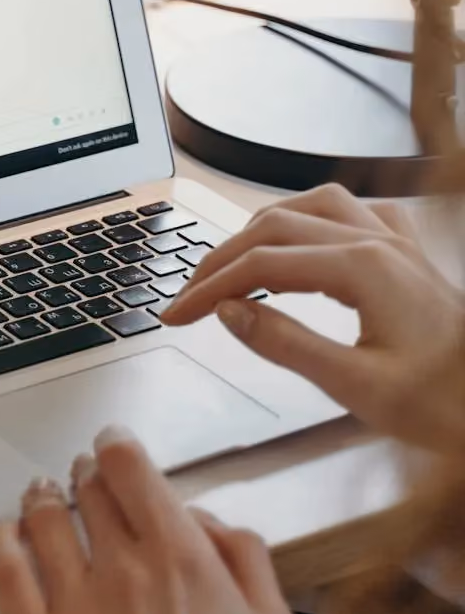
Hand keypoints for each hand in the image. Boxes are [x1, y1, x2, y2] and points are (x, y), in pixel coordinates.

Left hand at [0, 429, 297, 613]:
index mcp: (180, 556)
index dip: (117, 446)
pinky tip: (6, 534)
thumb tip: (202, 517)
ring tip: (43, 494)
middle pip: (87, 488)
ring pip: (43, 520)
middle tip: (85, 477)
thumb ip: (244, 554)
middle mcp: (122, 568)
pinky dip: (2, 540)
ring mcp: (73, 607)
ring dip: (42, 497)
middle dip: (86, 475)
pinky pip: (4, 572)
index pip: (130, 466)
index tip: (113, 446)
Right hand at [161, 183, 464, 454]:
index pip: (261, 265)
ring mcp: (398, 245)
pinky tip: (307, 239)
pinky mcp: (410, 258)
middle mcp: (380, 244)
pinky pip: (355, 213)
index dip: (209, 288)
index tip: (177, 314)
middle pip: (276, 227)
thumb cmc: (448, 407)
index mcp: (364, 270)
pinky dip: (315, 220)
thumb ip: (286, 343)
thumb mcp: (356, 387)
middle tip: (189, 295)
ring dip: (263, 228)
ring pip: (313, 205)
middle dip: (222, 259)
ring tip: (232, 260)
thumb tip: (231, 312)